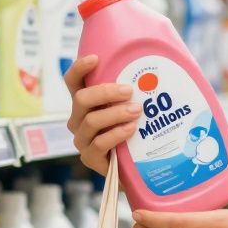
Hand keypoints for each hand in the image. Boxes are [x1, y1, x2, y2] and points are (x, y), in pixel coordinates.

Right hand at [63, 55, 138, 175]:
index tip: (95, 58)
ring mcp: (82, 139)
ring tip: (136, 111)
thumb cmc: (134, 132)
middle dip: (105, 92)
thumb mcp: (131, 108)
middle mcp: (78, 119)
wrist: (136, 168)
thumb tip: (155, 70)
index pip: (73, 81)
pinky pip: (98, 143)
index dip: (79, 68)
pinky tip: (130, 130)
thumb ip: (133, 92)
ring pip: (91, 121)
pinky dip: (115, 134)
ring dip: (115, 113)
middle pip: (81, 99)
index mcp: (86, 103)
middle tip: (129, 91)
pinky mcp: (89, 158)